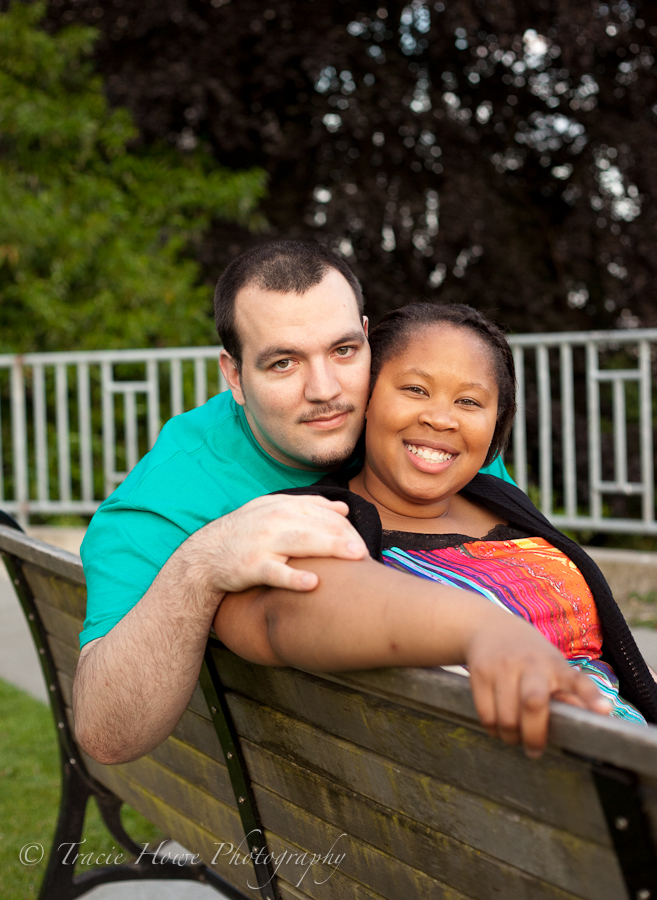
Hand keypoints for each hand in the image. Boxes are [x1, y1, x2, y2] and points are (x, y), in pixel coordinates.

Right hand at [188, 493, 367, 594]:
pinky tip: (313, 584)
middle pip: (317, 524)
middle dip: (344, 536)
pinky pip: (275, 572)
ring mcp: (263, 543)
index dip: (345, 526)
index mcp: (282, 506)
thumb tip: (343, 507)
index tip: (362, 543)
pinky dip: (293, 578)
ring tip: (355, 555)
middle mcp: (274, 520)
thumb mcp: (273, 511)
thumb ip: (309, 507)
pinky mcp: (251, 566)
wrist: (206, 555)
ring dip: (330, 547)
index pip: (321, 512)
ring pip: (301, 542)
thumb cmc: (247, 533)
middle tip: (366, 551)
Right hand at [466, 613, 611, 757]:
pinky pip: (486, 714)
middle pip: (533, 703)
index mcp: (555, 665)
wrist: (489, 627)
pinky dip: (492, 729)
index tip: (604, 711)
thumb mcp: (552, 666)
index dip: (591, 697)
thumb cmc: (530, 656)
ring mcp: (503, 666)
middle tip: (534, 750)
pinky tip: (497, 727)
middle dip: (534, 735)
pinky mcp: (480, 672)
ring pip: (506, 717)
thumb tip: (588, 720)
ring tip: (514, 737)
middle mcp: (530, 663)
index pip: (577, 680)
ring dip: (510, 736)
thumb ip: (568, 693)